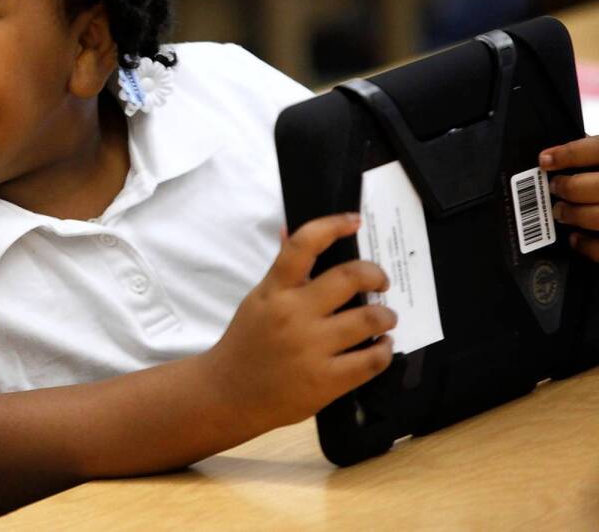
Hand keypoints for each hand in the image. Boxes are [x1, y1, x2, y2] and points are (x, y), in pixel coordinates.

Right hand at [207, 213, 396, 431]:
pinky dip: (384, 350)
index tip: (354, 221)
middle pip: (350, 278)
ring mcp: (312, 348)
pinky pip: (372, 360)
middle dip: (376, 275)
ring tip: (384, 319)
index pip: (304, 245)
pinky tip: (380, 347)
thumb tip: (292, 232)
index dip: (333, 225)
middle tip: (381, 282)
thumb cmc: (246, 343)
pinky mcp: (326, 381)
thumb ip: (282, 270)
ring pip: (370, 319)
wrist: (228, 393)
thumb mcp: (258, 300)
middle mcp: (294, 314)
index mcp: (275, 290)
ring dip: (386, 316)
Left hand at [540, 137, 598, 260]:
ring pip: (596, 217)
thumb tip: (568, 158)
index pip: (598, 149)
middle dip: (567, 187)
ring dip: (572, 214)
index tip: (546, 160)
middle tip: (556, 188)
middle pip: (591, 187)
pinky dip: (586, 245)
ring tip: (561, 212)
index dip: (568, 154)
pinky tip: (576, 239)